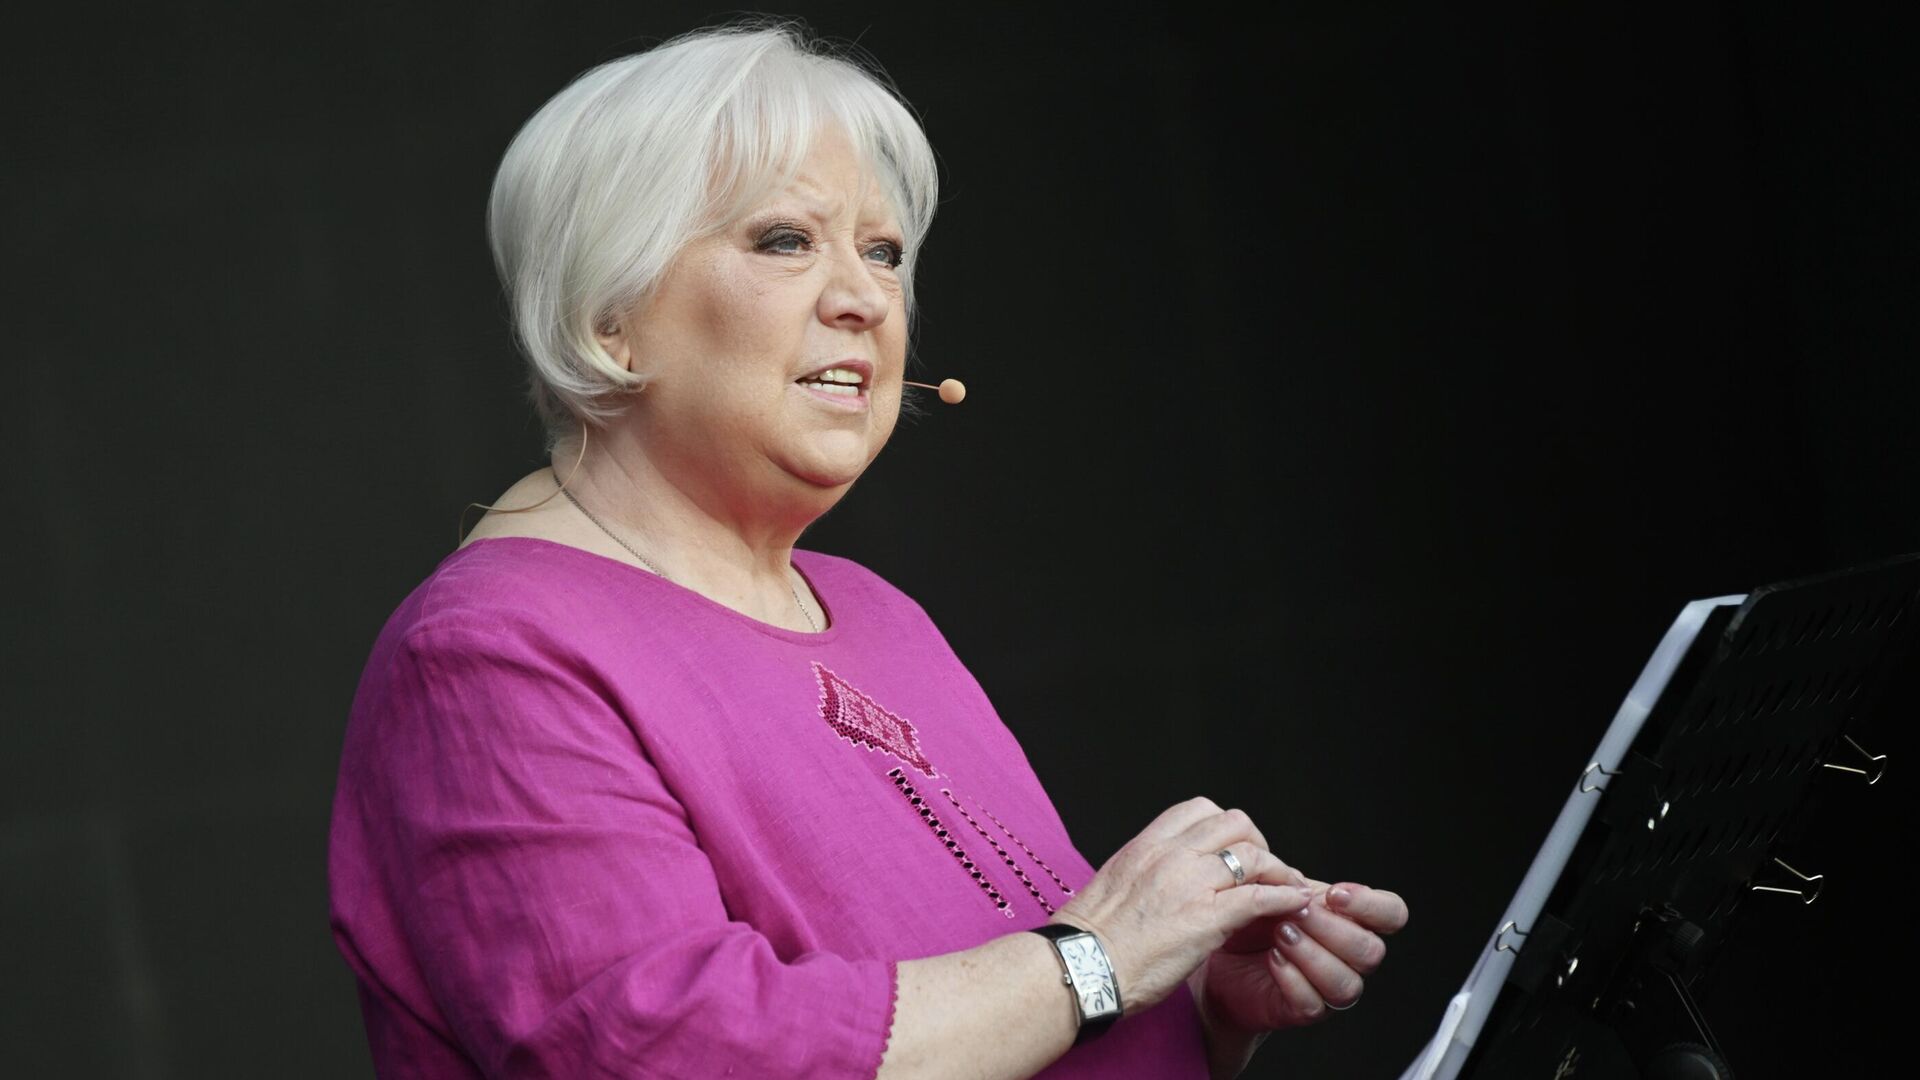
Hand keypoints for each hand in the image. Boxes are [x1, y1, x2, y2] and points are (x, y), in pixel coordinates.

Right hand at [1049, 798, 1314, 1014]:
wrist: (1080, 967)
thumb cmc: (1091, 939)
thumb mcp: (1114, 885)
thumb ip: (1144, 872)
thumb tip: (1161, 879)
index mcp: (1146, 845)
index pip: (1199, 809)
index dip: (1226, 827)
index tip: (1234, 848)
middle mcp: (1170, 854)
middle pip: (1234, 823)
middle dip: (1256, 843)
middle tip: (1263, 869)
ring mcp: (1189, 884)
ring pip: (1253, 855)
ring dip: (1277, 870)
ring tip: (1286, 888)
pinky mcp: (1205, 918)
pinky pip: (1260, 897)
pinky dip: (1284, 898)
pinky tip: (1293, 906)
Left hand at [1197, 881, 1408, 1033]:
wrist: (1221, 953)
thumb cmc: (1253, 918)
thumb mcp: (1273, 889)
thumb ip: (1291, 882)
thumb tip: (1297, 883)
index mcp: (1353, 920)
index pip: (1392, 914)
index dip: (1371, 905)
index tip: (1334, 894)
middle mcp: (1351, 956)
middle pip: (1371, 951)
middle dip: (1331, 928)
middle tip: (1295, 911)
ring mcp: (1331, 986)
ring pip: (1347, 983)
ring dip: (1312, 954)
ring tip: (1280, 934)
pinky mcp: (1305, 1009)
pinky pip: (1313, 1003)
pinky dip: (1292, 978)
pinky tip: (1272, 959)